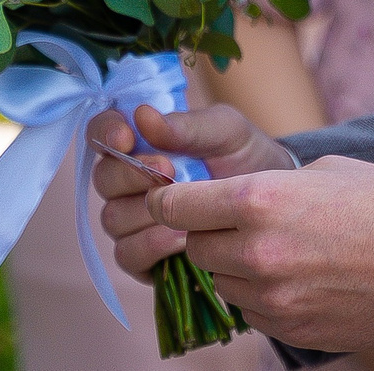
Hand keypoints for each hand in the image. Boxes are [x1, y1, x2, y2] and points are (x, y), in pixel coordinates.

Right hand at [89, 103, 296, 277]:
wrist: (272, 205)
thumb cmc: (243, 157)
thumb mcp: (225, 131)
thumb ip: (186, 125)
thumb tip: (142, 115)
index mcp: (140, 142)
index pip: (101, 132)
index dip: (105, 133)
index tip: (127, 137)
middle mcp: (127, 182)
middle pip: (103, 179)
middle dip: (132, 174)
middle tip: (167, 169)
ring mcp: (132, 221)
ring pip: (112, 219)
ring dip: (145, 213)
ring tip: (185, 209)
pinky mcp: (143, 258)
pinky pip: (128, 255)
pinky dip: (151, 246)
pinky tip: (181, 239)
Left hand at [90, 105, 373, 353]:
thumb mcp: (322, 170)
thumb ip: (267, 185)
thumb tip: (230, 195)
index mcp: (259, 199)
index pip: (176, 206)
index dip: (168, 200)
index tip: (171, 198)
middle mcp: (256, 251)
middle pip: (194, 247)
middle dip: (207, 232)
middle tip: (236, 221)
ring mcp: (272, 296)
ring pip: (220, 282)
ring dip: (233, 266)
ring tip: (276, 249)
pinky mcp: (290, 327)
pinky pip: (250, 311)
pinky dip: (260, 295)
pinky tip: (296, 277)